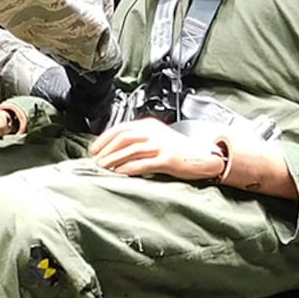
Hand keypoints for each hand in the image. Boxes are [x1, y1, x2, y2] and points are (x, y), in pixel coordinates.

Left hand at [89, 118, 223, 180]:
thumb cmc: (180, 150)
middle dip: (107, 149)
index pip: (121, 128)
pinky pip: (144, 162)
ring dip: (114, 159)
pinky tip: (119, 172)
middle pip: (124, 137)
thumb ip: (139, 139)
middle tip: (96, 160)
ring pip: (131, 149)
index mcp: (150, 125)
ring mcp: (161, 145)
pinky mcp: (167, 159)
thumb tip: (115, 149)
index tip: (94, 149)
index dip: (105, 138)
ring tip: (103, 167)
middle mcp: (154, 133)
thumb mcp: (158, 138)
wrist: (204, 157)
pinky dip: (129, 167)